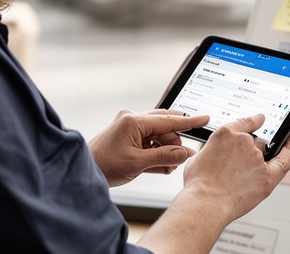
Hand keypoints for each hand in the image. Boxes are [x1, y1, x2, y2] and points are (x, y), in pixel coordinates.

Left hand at [88, 109, 208, 186]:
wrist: (84, 171)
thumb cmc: (104, 166)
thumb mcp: (138, 164)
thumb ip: (164, 157)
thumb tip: (185, 153)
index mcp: (133, 121)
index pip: (168, 120)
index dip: (189, 121)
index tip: (205, 118)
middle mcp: (132, 120)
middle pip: (165, 127)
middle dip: (173, 144)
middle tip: (175, 162)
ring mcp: (129, 128)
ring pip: (158, 136)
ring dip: (165, 151)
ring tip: (164, 168)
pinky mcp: (128, 137)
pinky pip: (150, 142)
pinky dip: (156, 153)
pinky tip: (159, 167)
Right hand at [181, 113, 289, 220]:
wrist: (205, 203)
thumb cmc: (199, 185)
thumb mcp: (199, 156)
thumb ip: (215, 150)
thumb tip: (221, 154)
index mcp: (225, 133)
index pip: (246, 122)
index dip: (254, 122)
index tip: (260, 120)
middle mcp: (244, 141)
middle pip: (254, 141)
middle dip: (248, 152)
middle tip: (235, 168)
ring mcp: (256, 157)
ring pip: (264, 154)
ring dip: (258, 161)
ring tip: (241, 178)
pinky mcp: (266, 175)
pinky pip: (285, 159)